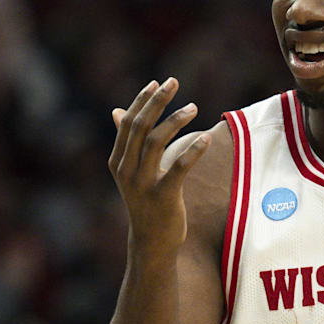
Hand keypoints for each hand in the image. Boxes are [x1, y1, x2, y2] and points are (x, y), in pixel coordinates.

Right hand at [108, 78, 209, 250]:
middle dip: (157, 101)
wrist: (152, 241)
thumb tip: (116, 111)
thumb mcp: (132, 171)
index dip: (143, 100)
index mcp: (118, 161)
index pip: (128, 123)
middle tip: (174, 81)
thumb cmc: (146, 201)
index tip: (158, 82)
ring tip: (194, 107)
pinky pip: (179, 168)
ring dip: (176, 120)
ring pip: (156, 142)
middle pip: (140, 127)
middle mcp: (126, 170)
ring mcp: (142, 184)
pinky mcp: (163, 196)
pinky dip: (193, 150)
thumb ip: (126, 141)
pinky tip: (207, 137)